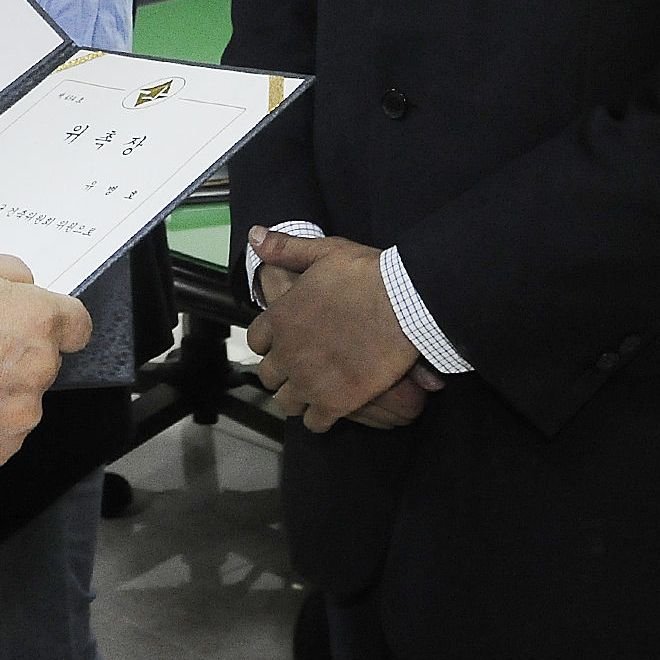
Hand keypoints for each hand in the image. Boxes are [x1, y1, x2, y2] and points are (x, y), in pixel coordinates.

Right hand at [0, 253, 92, 473]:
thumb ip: (7, 271)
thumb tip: (23, 283)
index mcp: (35, 321)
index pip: (77, 324)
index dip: (56, 321)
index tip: (39, 324)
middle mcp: (38, 369)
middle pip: (44, 361)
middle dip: (16, 354)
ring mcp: (20, 414)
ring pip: (21, 398)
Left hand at [244, 229, 443, 432]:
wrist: (404, 303)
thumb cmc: (366, 274)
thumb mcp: (323, 251)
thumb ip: (286, 249)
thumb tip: (255, 236)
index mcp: (280, 317)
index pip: (256, 341)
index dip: (270, 343)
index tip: (284, 343)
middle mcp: (288, 352)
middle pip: (269, 376)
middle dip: (282, 372)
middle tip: (301, 368)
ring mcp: (310, 380)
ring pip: (286, 402)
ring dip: (297, 397)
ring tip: (313, 391)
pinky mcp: (336, 402)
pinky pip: (313, 423)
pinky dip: (318, 419)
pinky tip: (329, 411)